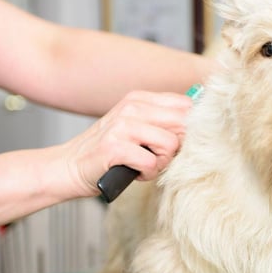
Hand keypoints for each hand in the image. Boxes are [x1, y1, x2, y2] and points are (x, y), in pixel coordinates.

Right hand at [58, 90, 192, 197]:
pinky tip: (133, 172)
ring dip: (161, 163)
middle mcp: (132, 106)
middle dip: (177, 147)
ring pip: (171, 144)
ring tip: (143, 164)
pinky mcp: (114, 146)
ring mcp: (122, 125)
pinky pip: (151, 163)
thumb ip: (166, 122)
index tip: (178, 143)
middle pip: (183, 123)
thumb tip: (203, 123)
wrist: (68, 167)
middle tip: (158, 156)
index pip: (187, 104)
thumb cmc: (110, 152)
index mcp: (140, 98)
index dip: (191, 128)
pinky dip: (146, 174)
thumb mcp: (139, 128)